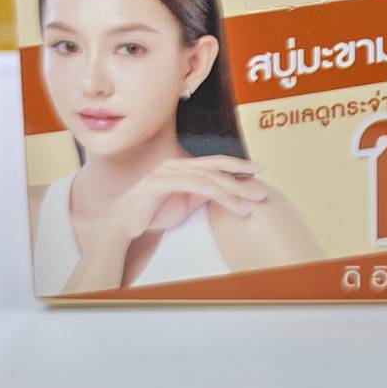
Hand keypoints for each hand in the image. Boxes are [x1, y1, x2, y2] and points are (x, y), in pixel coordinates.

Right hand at [102, 156, 266, 242]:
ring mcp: (169, 171)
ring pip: (209, 178)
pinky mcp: (160, 182)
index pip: (216, 162)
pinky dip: (217, 195)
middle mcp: (178, 164)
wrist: (124, 225)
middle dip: (242, 175)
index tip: (259, 170)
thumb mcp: (186, 202)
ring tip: (251, 203)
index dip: (238, 165)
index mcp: (184, 166)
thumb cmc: (154, 213)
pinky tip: (232, 204)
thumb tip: (228, 191)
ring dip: (233, 192)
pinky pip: (195, 186)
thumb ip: (204, 193)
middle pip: (217, 166)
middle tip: (262, 185)